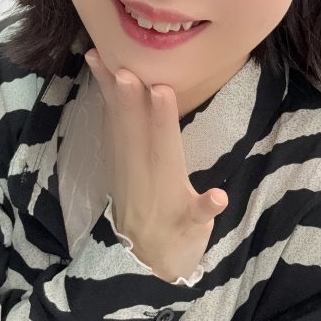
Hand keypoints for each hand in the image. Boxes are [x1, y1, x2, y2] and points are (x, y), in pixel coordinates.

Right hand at [84, 48, 227, 283]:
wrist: (146, 266)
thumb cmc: (144, 205)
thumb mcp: (127, 166)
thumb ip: (125, 127)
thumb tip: (115, 80)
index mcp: (131, 161)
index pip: (120, 120)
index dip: (111, 88)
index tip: (102, 54)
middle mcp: (143, 176)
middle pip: (136, 134)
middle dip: (131, 101)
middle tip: (128, 69)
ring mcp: (164, 201)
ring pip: (164, 162)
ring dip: (163, 130)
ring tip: (163, 95)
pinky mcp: (186, 226)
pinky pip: (196, 216)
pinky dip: (206, 206)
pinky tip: (217, 196)